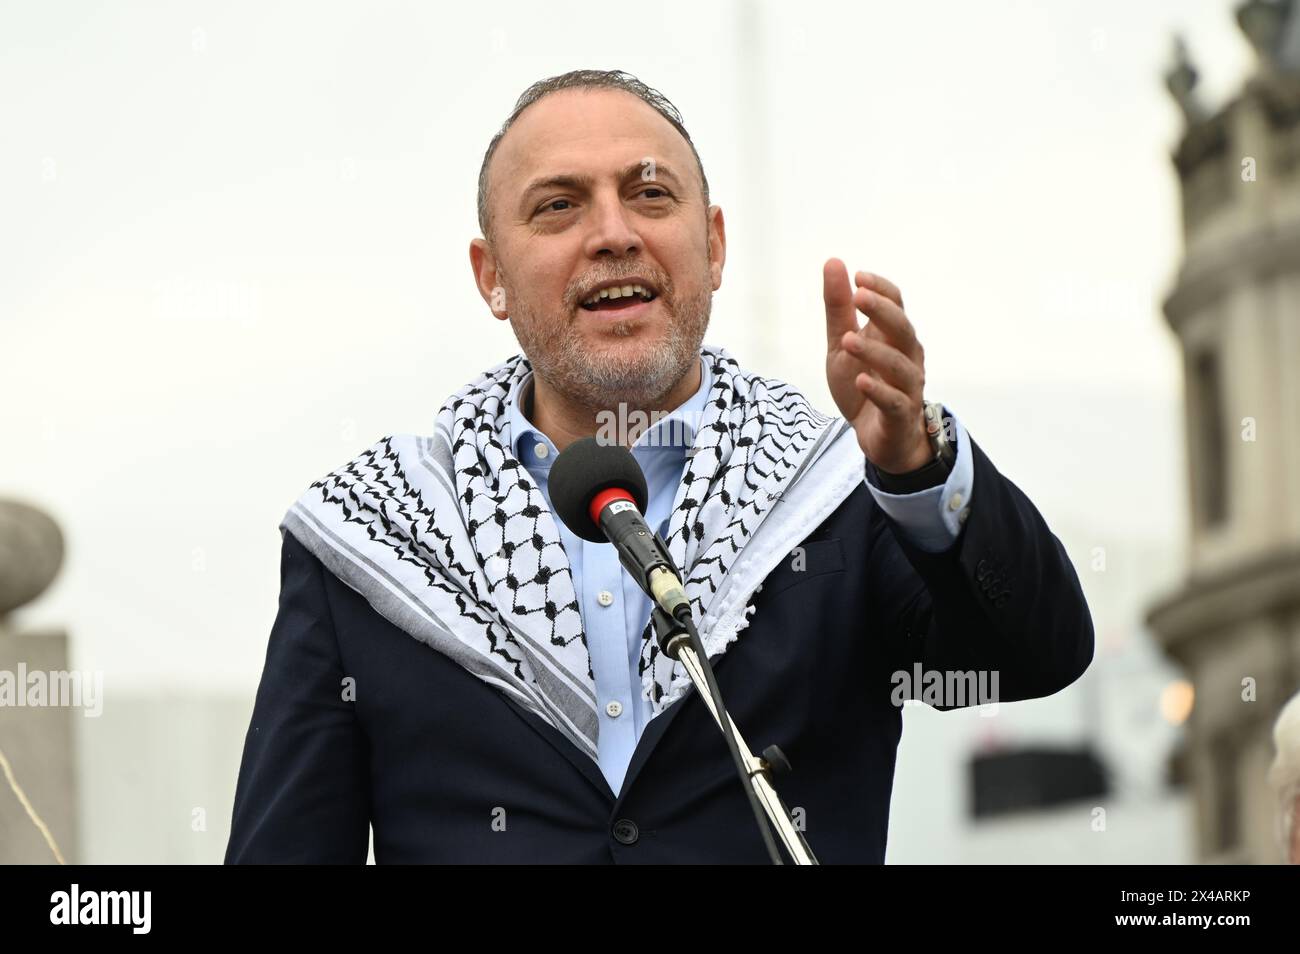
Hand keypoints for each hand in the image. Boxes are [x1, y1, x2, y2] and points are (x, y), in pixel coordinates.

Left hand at [823, 258, 930, 473]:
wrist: (876, 436)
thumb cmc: (863, 383)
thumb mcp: (841, 344)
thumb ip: (839, 308)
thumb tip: (834, 261)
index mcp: (893, 336)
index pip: (897, 304)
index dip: (881, 289)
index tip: (858, 276)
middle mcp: (907, 357)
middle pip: (903, 329)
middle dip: (883, 311)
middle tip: (859, 295)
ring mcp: (907, 387)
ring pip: (900, 365)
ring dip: (875, 352)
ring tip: (849, 341)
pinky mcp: (900, 415)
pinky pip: (895, 402)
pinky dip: (879, 391)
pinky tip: (862, 381)